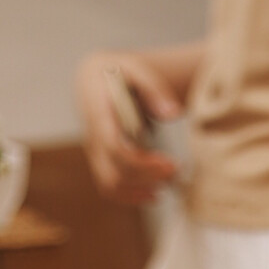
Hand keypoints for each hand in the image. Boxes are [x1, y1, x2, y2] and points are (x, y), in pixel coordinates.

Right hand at [76, 51, 180, 204]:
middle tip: (176, 172)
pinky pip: (109, 188)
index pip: (114, 148)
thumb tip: (173, 113)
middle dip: (147, 179)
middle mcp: (93, 139)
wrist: (93, 79)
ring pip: (110, 186)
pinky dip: (130, 196)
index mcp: (99, 115)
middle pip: (113, 173)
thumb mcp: (135, 71)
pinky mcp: (100, 162)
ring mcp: (94, 153)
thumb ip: (154, 91)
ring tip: (166, 186)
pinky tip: (153, 194)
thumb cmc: (117, 74)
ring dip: (139, 192)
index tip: (170, 164)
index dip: (142, 163)